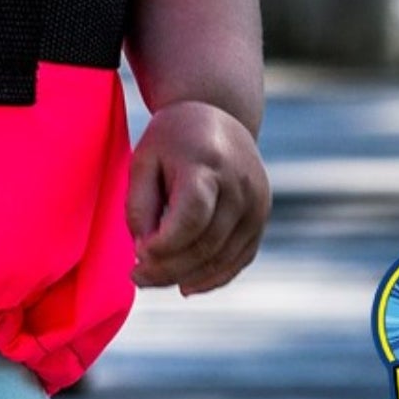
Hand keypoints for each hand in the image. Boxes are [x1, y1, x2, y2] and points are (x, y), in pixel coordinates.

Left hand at [128, 99, 269, 295]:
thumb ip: (139, 204)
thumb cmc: (172, 139)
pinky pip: (240, 258)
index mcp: (207, 162)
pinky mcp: (261, 216)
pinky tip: (187, 284)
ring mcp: (256, 202)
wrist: (218, 113)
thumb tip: (144, 252)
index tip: (137, 255)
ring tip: (154, 280)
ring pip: (223, 257)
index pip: (192, 217)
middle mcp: (239, 184)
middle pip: (206, 243)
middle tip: (138, 277)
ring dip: (188, 277)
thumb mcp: (144, 158)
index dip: (164, 244)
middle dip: (169, 268)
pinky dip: (214, 277)